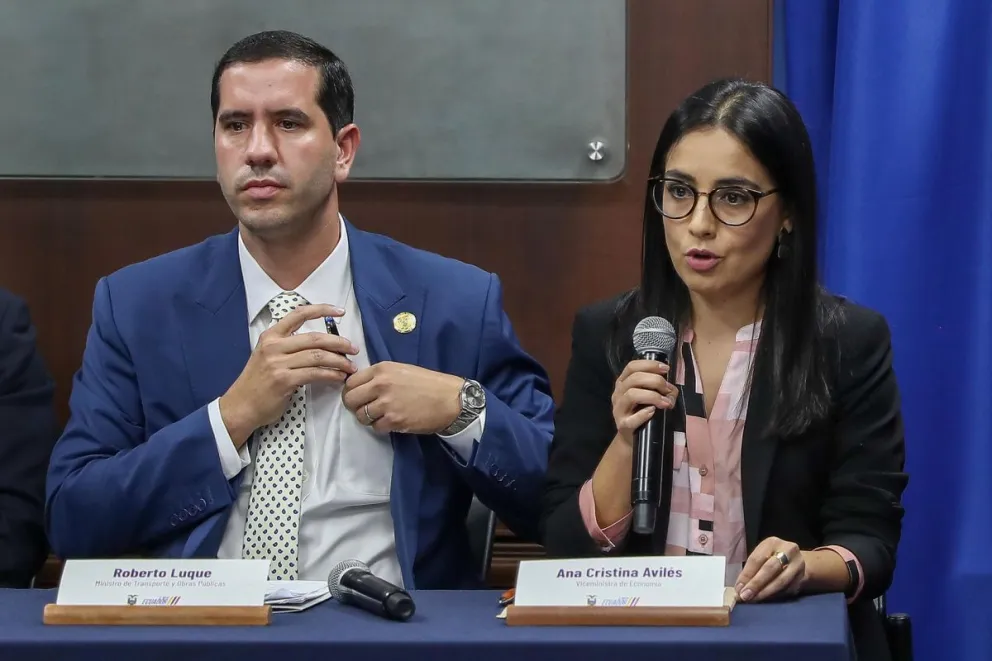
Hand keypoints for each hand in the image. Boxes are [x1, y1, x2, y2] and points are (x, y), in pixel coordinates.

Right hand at [219, 304, 359, 445]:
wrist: (240, 406)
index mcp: (271, 335)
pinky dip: (331, 375)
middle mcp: (274, 346)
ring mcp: (278, 363)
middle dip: (339, 342)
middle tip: (354, 348)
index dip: (322, 310)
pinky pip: (315, 374)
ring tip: (351, 367)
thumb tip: (323, 344)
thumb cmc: (258, 382)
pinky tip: (339, 377)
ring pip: (317, 356)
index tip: (340, 310)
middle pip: (314, 338)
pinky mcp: (284, 380)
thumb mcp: (268, 356)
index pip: (298, 314)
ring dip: (339, 361)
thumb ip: (289, 346)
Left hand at [342, 362, 463, 433]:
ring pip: (361, 415)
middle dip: (355, 406)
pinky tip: (392, 422)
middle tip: (365, 409)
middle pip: (351, 399)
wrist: (451, 399)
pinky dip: (381, 426)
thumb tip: (361, 387)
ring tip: (381, 416)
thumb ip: (380, 376)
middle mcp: (380, 384)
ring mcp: (386, 403)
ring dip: (368, 418)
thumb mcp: (402, 370)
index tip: (358, 397)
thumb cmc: (429, 383)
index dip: (351, 391)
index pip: (351, 382)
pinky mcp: (394, 420)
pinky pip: (375, 427)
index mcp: (382, 369)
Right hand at [611, 359, 677, 447]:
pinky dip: (644, 414)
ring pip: (632, 395)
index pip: (632, 367)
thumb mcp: (649, 396)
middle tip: (668, 389)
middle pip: (634, 379)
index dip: (649, 365)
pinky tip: (653, 412)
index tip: (666, 369)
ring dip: (653, 396)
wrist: (631, 437)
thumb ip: (660, 389)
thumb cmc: (642, 412)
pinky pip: (632, 418)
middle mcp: (618, 393)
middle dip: (655, 381)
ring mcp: (618, 409)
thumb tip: (671, 389)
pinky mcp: (623, 425)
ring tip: (666, 403)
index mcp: (623, 382)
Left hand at [734, 537, 806, 601]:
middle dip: (756, 584)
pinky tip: (765, 600)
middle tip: (745, 596)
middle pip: (770, 569)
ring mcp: (798, 564)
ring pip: (780, 582)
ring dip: (765, 593)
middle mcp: (788, 551)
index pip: (757, 559)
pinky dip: (774, 596)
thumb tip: (740, 589)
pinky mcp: (802, 578)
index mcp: (772, 542)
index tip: (739, 588)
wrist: (796, 561)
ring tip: (754, 600)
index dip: (747, 575)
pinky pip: (787, 589)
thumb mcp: (761, 557)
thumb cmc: (771, 558)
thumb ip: (750, 571)